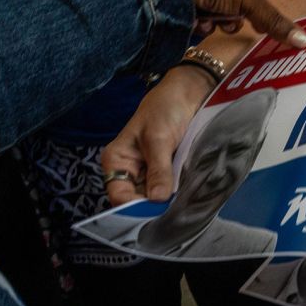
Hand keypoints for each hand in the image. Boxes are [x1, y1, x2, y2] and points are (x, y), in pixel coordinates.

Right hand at [102, 66, 211, 204]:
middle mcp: (130, 171)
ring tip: (183, 206)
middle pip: (137, 201)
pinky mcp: (168, 173)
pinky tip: (188, 198)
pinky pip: (170, 190)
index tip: (157, 211)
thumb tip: (157, 200)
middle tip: (173, 212)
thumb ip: (158, 170)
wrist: (188, 93)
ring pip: (155, 198)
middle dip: (153, 208)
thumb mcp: (158, 138)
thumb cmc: (164, 109)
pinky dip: (178, 194)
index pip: (119, 195)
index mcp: (117, 161)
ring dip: (168, 203)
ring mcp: (150, 174)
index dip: (135, 207)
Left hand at [171, 0, 305, 46]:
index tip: (252, 24)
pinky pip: (194, 15)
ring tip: (206, 20)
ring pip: (213, 13)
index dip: (252, 11)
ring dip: (212, 22)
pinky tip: (192, 19)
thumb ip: (274, 21)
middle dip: (230, 19)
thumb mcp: (251, 2)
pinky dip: (195, 20)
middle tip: (226, 24)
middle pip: (232, 7)